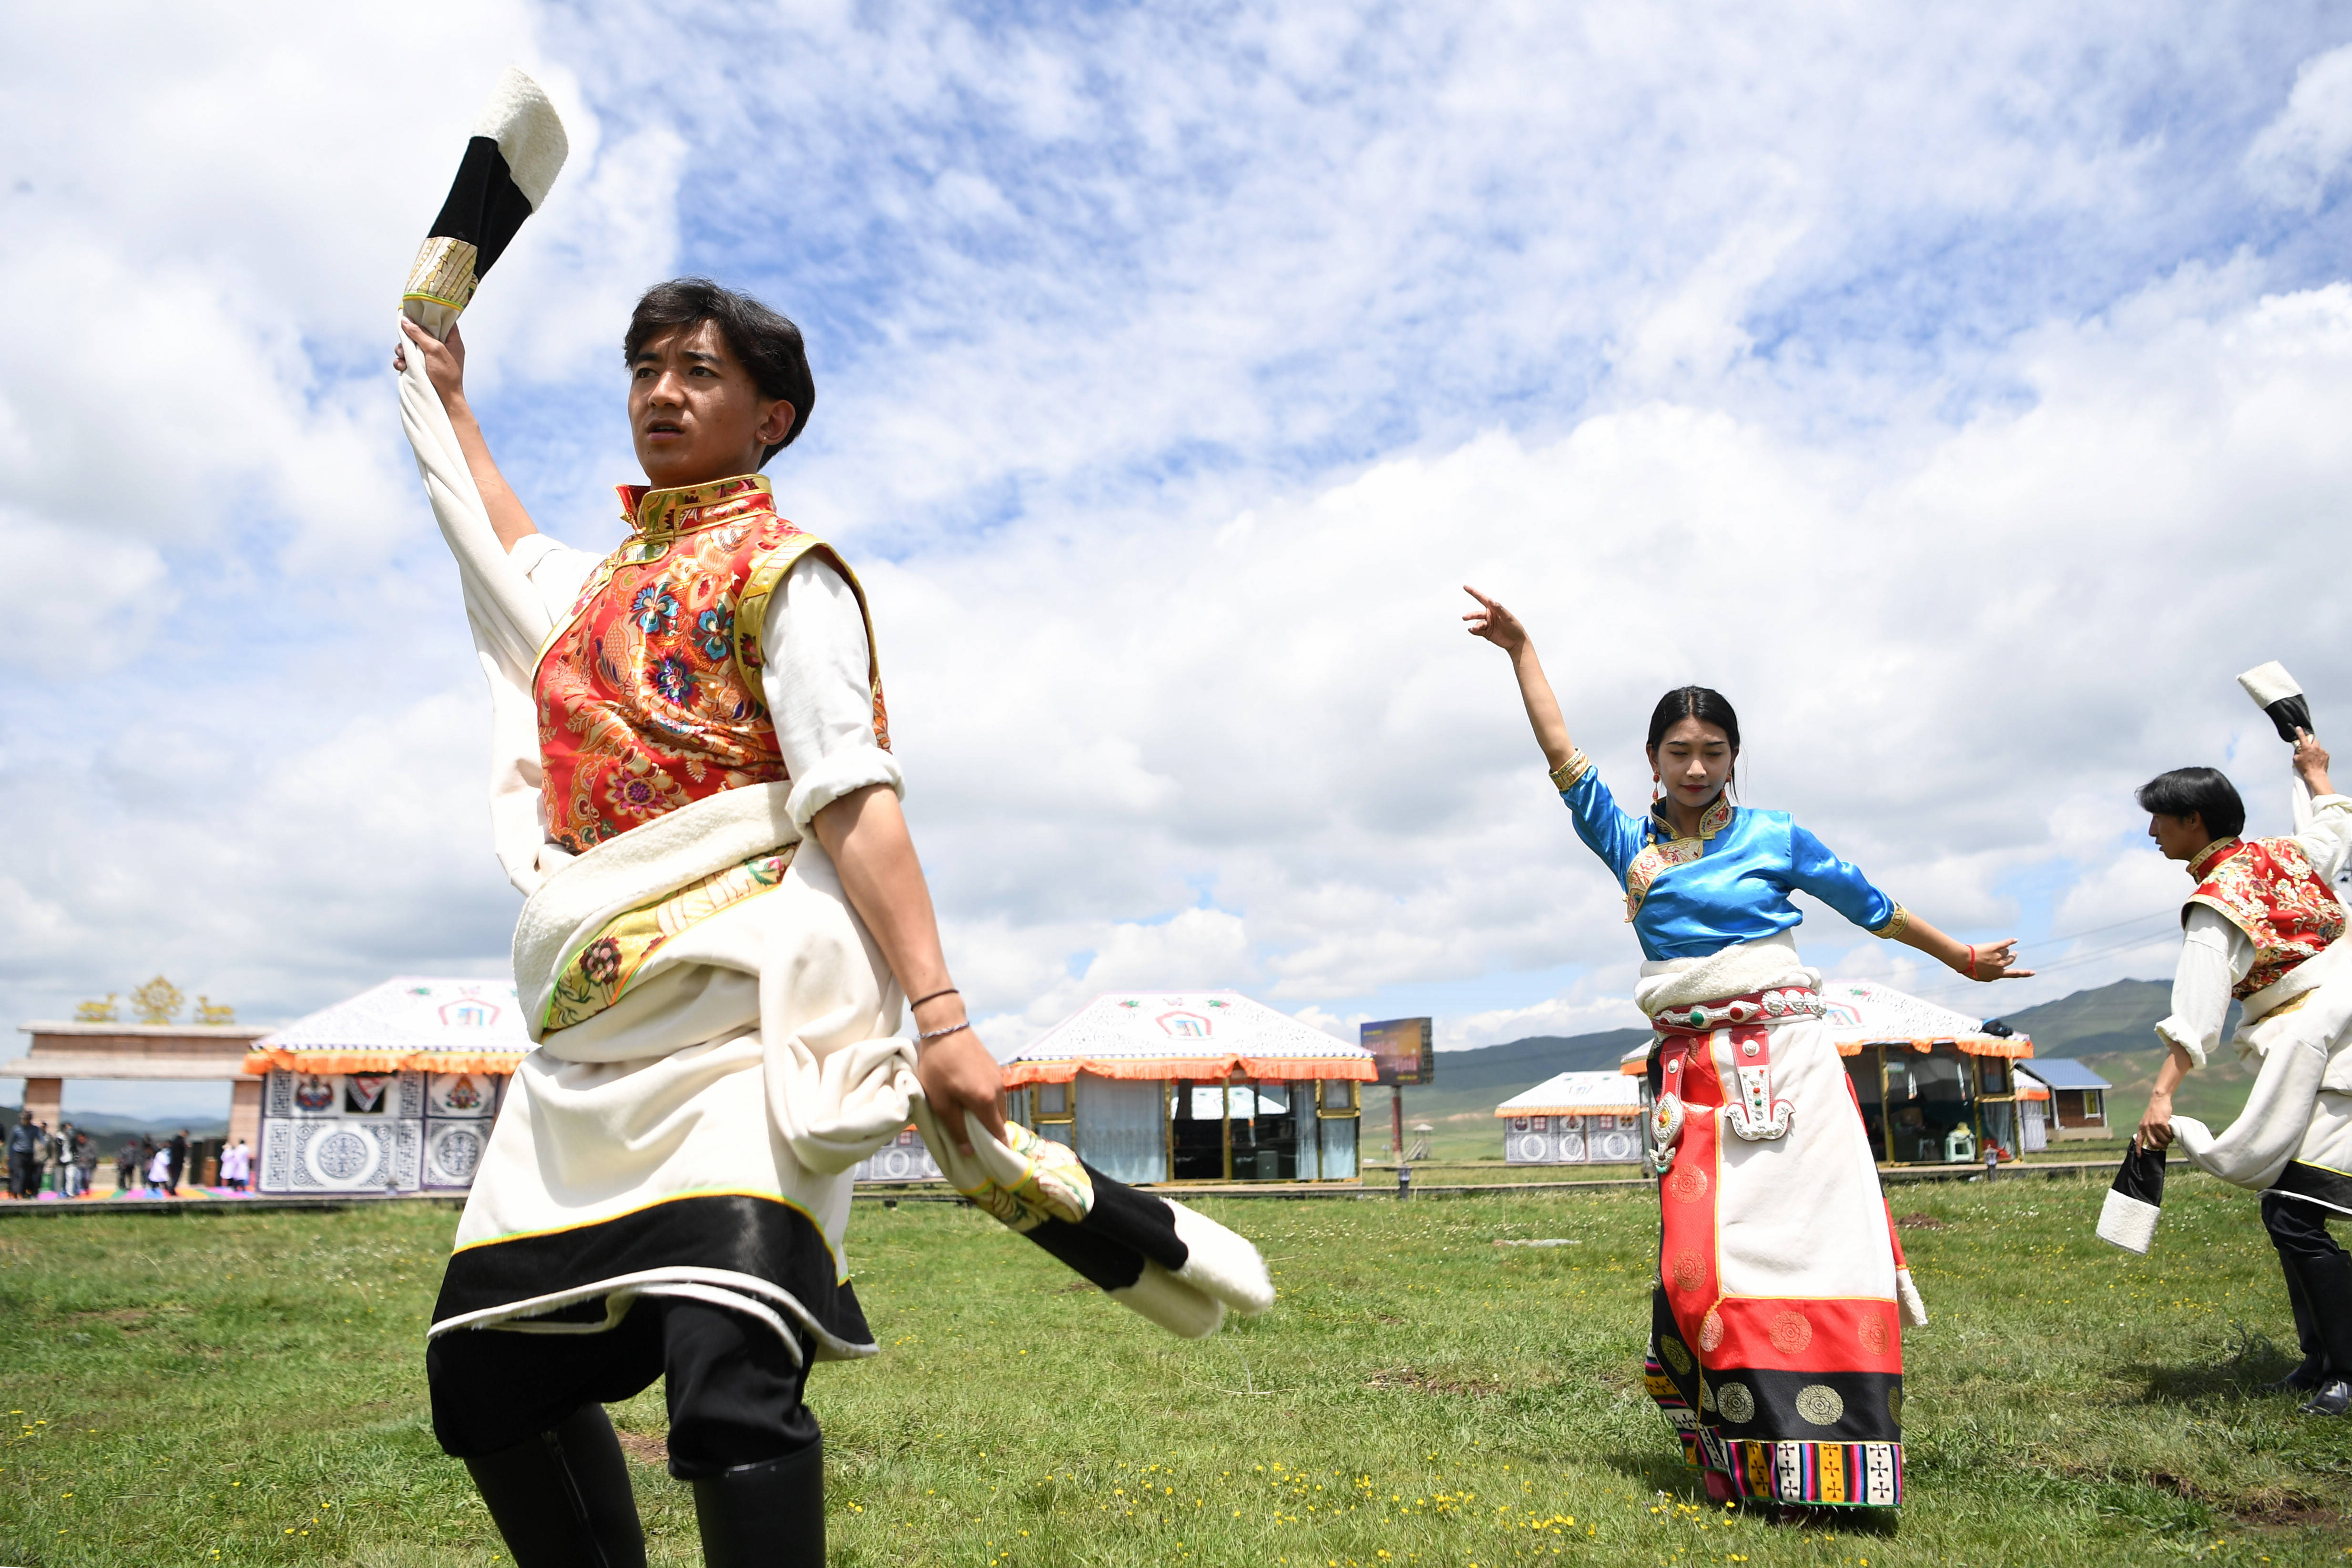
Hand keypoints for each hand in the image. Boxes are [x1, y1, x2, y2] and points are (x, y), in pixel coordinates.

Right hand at [395, 319, 469, 412]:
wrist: (444, 401)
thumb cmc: (445, 374)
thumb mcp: (434, 349)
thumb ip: (420, 333)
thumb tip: (405, 319)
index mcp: (452, 341)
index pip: (444, 320)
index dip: (430, 314)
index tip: (417, 309)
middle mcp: (441, 348)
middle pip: (422, 332)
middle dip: (410, 336)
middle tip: (405, 339)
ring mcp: (430, 358)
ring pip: (411, 346)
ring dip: (403, 349)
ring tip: (402, 355)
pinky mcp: (420, 368)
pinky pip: (407, 359)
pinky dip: (402, 361)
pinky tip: (401, 366)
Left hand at [914, 1029, 1007, 1155]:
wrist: (946, 1028)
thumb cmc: (938, 1067)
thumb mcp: (940, 1101)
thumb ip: (956, 1128)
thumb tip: (969, 1152)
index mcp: (985, 1102)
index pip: (998, 1133)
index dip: (998, 1148)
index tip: (996, 1162)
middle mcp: (998, 1091)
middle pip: (999, 1120)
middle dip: (992, 1134)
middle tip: (977, 1143)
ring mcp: (999, 1078)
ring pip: (998, 1106)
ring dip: (989, 1116)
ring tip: (972, 1121)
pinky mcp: (995, 1068)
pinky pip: (995, 1093)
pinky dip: (988, 1102)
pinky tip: (973, 1100)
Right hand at [1462, 585, 1528, 654]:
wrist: (1516, 641)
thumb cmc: (1514, 626)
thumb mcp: (1508, 616)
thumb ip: (1499, 608)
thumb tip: (1491, 600)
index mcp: (1494, 609)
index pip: (1482, 599)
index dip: (1473, 592)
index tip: (1465, 587)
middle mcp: (1489, 616)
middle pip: (1477, 614)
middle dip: (1471, 615)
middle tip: (1465, 617)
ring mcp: (1487, 625)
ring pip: (1477, 623)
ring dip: (1475, 626)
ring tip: (1474, 628)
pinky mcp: (1486, 633)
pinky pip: (1478, 631)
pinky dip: (1474, 631)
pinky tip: (1472, 630)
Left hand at [1958, 938, 2033, 980]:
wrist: (1963, 960)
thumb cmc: (1968, 970)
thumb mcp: (1979, 977)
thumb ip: (1988, 976)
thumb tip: (1993, 977)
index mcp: (1997, 975)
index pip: (2013, 974)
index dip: (2023, 973)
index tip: (2031, 973)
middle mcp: (2000, 966)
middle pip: (2011, 960)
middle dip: (2013, 957)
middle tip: (2015, 953)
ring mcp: (1998, 956)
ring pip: (2007, 952)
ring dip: (2008, 950)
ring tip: (2008, 948)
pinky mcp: (1994, 947)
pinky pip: (2005, 943)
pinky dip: (2011, 941)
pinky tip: (2015, 940)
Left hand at [2136, 1090, 2173, 1151]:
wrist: (2158, 1100)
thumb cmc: (2155, 1111)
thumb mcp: (2148, 1120)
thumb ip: (2150, 1129)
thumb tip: (2157, 1141)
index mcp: (2142, 1127)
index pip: (2139, 1140)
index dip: (2139, 1149)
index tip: (2140, 1157)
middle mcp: (2146, 1127)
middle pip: (2153, 1143)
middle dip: (2160, 1146)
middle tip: (2165, 1144)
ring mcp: (2153, 1125)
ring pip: (2162, 1139)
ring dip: (2168, 1140)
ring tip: (2169, 1136)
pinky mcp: (2160, 1122)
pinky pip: (2167, 1133)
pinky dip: (2171, 1134)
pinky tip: (2171, 1132)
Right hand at [2294, 729, 2333, 795]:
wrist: (2316, 774)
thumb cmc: (2305, 768)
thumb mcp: (2296, 760)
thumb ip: (2297, 753)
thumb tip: (2298, 750)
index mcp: (2306, 748)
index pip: (2302, 737)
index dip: (2300, 732)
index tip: (2298, 728)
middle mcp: (2315, 747)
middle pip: (2314, 740)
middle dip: (2311, 742)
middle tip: (2308, 747)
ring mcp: (2322, 751)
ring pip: (2318, 747)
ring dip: (2316, 749)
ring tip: (2313, 757)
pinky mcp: (2326, 755)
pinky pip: (2323, 752)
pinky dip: (2320, 754)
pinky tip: (2317, 760)